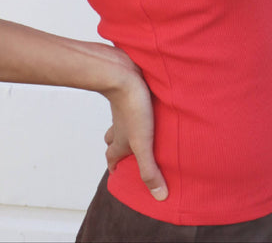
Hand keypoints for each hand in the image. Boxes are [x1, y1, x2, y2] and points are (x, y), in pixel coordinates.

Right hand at [102, 61, 167, 201]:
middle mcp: (119, 125)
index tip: (116, 173)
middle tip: (127, 153)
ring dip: (126, 127)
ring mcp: (123, 108)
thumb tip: (159, 197)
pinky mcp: (131, 93)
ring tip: (141, 131)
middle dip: (118, 147)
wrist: (123, 73)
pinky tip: (149, 106)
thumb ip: (149, 169)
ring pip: (121, 121)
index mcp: (120, 140)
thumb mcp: (143, 143)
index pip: (112, 158)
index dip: (114, 166)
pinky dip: (137, 109)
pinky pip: (131, 104)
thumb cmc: (132, 107)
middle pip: (113, 139)